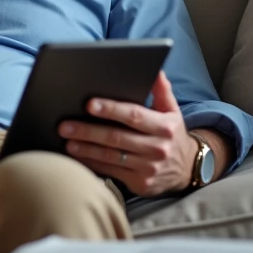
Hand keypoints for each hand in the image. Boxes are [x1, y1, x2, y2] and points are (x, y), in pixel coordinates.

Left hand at [58, 72, 196, 196]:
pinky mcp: (140, 183)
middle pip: (116, 137)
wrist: (187, 169)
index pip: (134, 115)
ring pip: (110, 156)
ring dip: (86, 149)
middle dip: (88, 131)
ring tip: (67, 141)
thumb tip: (156, 69)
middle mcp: (157, 148)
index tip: (90, 104)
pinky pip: (111, 172)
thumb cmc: (172, 135)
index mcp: (164, 127)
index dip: (111, 109)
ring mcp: (148, 168)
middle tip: (65, 126)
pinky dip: (92, 164)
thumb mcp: (172, 111)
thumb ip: (162, 90)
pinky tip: (78, 158)